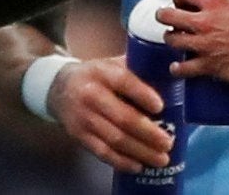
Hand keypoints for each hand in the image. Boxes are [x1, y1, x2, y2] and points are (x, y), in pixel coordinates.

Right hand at [48, 56, 174, 172]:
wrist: (59, 88)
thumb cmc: (96, 76)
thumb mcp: (112, 64)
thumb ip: (136, 69)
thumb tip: (170, 76)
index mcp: (102, 72)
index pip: (123, 81)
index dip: (142, 94)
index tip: (161, 107)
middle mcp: (91, 95)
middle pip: (122, 117)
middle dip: (148, 133)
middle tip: (169, 142)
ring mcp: (84, 118)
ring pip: (115, 139)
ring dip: (140, 151)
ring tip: (161, 158)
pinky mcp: (79, 136)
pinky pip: (102, 152)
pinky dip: (121, 161)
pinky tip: (139, 165)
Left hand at [158, 0, 228, 86]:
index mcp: (216, 2)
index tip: (180, 0)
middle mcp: (204, 21)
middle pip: (168, 15)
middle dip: (165, 17)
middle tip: (170, 21)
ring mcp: (204, 44)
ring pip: (172, 40)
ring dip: (172, 41)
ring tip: (176, 43)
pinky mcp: (208, 66)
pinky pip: (183, 68)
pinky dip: (177, 69)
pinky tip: (177, 68)